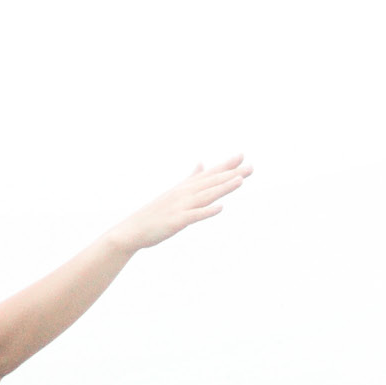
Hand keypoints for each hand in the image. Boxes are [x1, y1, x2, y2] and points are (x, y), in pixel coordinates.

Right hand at [104, 154, 251, 253]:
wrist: (134, 229)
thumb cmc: (156, 212)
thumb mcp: (175, 191)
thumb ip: (191, 177)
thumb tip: (202, 163)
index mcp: (186, 187)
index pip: (210, 173)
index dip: (226, 165)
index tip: (242, 155)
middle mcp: (185, 193)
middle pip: (212, 182)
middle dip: (232, 174)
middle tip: (251, 166)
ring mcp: (181, 206)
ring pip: (206, 195)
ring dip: (223, 188)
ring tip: (240, 181)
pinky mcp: (177, 221)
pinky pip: (194, 215)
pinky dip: (207, 211)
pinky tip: (220, 208)